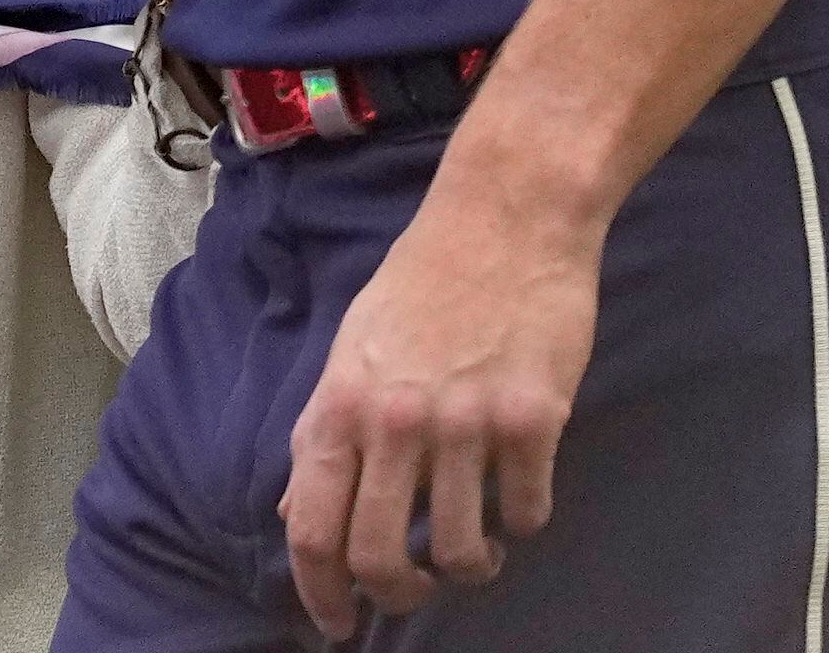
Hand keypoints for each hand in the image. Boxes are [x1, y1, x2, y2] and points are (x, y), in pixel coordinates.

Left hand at [285, 169, 599, 626]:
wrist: (505, 217)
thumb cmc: (423, 280)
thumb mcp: (352, 349)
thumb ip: (325, 433)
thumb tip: (295, 516)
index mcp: (341, 404)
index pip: (312, 530)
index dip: (319, 594)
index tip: (335, 624)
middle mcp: (396, 422)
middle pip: (380, 558)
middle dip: (397, 595)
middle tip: (414, 589)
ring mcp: (467, 424)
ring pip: (461, 551)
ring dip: (469, 566)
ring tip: (474, 548)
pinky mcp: (533, 419)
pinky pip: (526, 513)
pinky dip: (521, 523)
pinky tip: (517, 499)